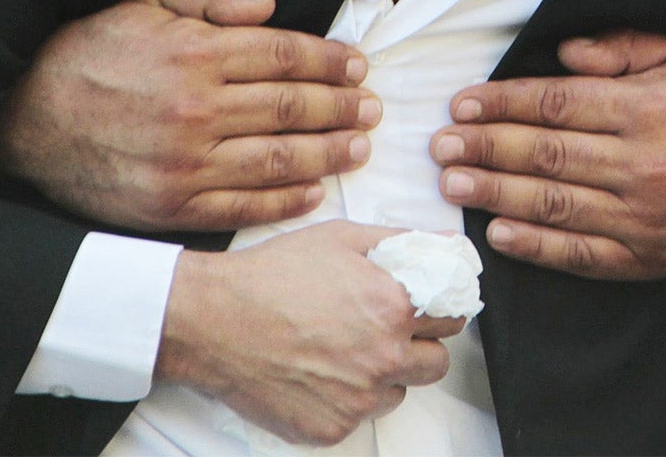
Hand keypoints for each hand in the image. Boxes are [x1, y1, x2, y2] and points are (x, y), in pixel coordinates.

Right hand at [0, 0, 379, 230]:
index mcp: (194, 54)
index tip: (357, 65)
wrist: (22, 121)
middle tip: (372, 107)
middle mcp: (196, 110)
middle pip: (292, 107)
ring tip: (360, 146)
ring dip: (329, 153)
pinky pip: (243, 207)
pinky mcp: (171, 207)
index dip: (329, 60)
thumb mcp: (143, 4)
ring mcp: (185, 164)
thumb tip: (268, 3)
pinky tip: (314, 191)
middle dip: (341, 106)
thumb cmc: (89, 56)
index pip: (285, 54)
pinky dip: (286, 202)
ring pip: (278, 159)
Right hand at [157, 220, 464, 445]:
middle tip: (389, 330)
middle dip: (421, 346)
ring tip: (346, 349)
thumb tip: (442, 243)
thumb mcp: (341, 238)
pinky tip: (320, 372)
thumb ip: (401, 241)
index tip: (427, 308)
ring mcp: (358, 399)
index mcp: (393, 308)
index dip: (440, 309)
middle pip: (437, 363)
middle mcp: (383, 358)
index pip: (453, 318)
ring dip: (385, 375)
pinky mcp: (330, 428)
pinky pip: (359, 416)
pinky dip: (348, 398)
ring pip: (399, 392)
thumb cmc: (273, 276)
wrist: (213, 321)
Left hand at [430, 31, 665, 279]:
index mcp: (649, 108)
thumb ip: (623, 48)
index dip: (504, 104)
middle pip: (547, 155)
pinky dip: (536, 247)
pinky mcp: (646, 258)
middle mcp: (644, 164)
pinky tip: (499, 234)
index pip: (558, 105)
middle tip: (441, 147)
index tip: (462, 104)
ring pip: (556, 206)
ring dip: (496, 195)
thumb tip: (562, 53)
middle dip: (487, 149)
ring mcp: (644, 216)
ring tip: (453, 185)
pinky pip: (581, 255)